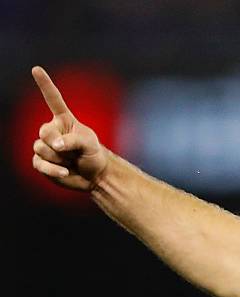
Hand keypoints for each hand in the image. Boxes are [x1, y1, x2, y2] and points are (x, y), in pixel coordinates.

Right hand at [31, 66, 109, 190]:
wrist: (94, 175)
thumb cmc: (93, 154)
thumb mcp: (89, 144)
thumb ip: (73, 140)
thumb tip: (56, 145)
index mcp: (64, 120)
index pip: (53, 100)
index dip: (45, 85)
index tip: (37, 69)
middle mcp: (52, 131)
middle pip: (44, 132)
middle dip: (58, 144)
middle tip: (72, 152)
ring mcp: (45, 146)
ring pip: (40, 148)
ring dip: (59, 158)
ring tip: (71, 161)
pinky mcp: (40, 162)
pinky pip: (39, 164)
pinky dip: (53, 170)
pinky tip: (65, 173)